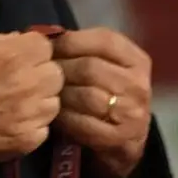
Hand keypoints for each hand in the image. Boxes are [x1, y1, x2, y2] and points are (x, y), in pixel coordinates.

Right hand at [0, 32, 62, 162]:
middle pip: (55, 74)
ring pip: (53, 103)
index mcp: (16, 54)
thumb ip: (5, 44)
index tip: (21, 63)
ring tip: (15, 109)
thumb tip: (23, 42)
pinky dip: (31, 128)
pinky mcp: (28, 139)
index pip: (46, 47)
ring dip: (39, 104)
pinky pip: (43, 129)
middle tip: (20, 87)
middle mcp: (30, 81)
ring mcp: (32, 112)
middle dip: (41, 78)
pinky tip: (11, 128)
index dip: (33, 55)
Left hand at [51, 28, 153, 177]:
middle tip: (38, 73)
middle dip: (59, 69)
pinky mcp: (119, 139)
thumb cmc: (108, 98)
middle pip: (91, 68)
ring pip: (86, 96)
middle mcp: (139, 85)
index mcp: (137, 61)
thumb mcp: (107, 70)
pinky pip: (83, 124)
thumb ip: (84, 52)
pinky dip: (64, 119)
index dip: (71, 41)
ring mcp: (132, 113)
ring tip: (44, 95)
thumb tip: (46, 34)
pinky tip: (53, 116)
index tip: (47, 47)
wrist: (126, 143)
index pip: (105, 40)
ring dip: (59, 95)